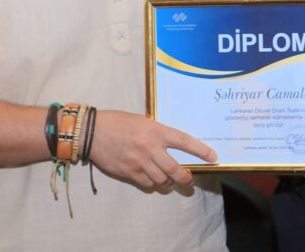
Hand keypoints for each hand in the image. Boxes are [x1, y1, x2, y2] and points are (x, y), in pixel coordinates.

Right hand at [89, 110, 216, 190]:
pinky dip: (152, 184)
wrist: (92, 132)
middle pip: (175, 169)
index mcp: (155, 130)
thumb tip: (172, 144)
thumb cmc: (118, 122)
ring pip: (162, 180)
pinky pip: (147, 184)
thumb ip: (157, 132)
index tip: (213, 157)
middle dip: (186, 178)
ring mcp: (139, 162)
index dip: (201, 150)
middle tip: (190, 180)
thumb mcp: (142, 120)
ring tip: (168, 179)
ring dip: (168, 182)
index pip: (184, 141)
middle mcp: (150, 147)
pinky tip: (151, 179)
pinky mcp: (129, 173)